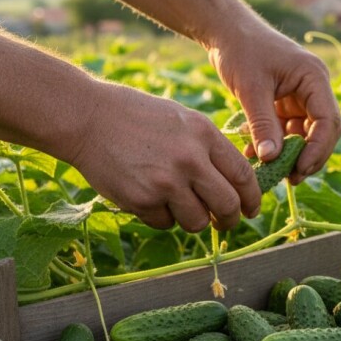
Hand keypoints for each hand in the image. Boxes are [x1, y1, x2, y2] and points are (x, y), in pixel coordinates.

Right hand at [68, 82, 259, 231]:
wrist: (88, 117)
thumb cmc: (137, 116)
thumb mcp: (183, 120)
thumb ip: (209, 148)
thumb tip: (236, 183)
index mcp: (205, 135)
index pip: (243, 176)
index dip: (252, 198)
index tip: (251, 209)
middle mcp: (190, 159)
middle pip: (228, 205)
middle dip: (230, 220)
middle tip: (224, 223)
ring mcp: (166, 182)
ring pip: (197, 221)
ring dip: (193, 220)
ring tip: (177, 204)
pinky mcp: (142, 200)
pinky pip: (165, 223)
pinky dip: (161, 217)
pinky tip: (148, 195)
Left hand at [207, 23, 340, 184]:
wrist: (224, 32)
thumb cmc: (240, 50)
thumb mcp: (251, 89)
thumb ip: (263, 124)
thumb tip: (272, 160)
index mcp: (314, 78)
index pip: (329, 121)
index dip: (318, 149)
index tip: (299, 169)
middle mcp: (313, 89)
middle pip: (323, 132)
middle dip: (308, 157)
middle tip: (289, 178)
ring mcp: (301, 98)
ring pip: (305, 136)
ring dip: (289, 155)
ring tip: (269, 172)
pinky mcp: (285, 105)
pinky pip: (286, 132)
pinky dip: (274, 146)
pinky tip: (256, 156)